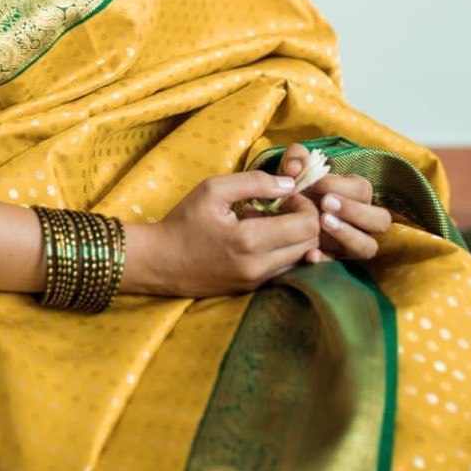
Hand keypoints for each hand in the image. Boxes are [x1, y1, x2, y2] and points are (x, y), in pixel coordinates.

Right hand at [147, 170, 321, 296]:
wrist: (159, 261)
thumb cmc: (184, 221)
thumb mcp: (213, 189)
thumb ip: (255, 182)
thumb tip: (290, 183)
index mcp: (250, 240)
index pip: (307, 225)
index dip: (306, 205)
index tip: (287, 194)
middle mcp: (259, 266)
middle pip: (310, 244)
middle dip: (306, 221)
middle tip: (284, 206)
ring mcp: (256, 282)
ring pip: (301, 259)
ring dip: (296, 238)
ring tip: (272, 222)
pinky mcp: (252, 289)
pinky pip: (285, 269)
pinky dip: (284, 252)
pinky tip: (263, 239)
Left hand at [278, 143, 391, 262]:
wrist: (277, 213)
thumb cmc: (293, 185)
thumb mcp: (291, 167)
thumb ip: (295, 157)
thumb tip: (296, 168)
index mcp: (356, 193)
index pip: (362, 189)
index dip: (340, 185)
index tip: (314, 183)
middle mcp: (361, 221)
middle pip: (380, 220)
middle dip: (354, 211)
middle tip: (326, 204)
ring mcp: (350, 243)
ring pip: (368, 246)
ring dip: (348, 235)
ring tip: (322, 223)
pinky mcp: (335, 260)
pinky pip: (339, 266)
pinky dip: (326, 260)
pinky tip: (310, 253)